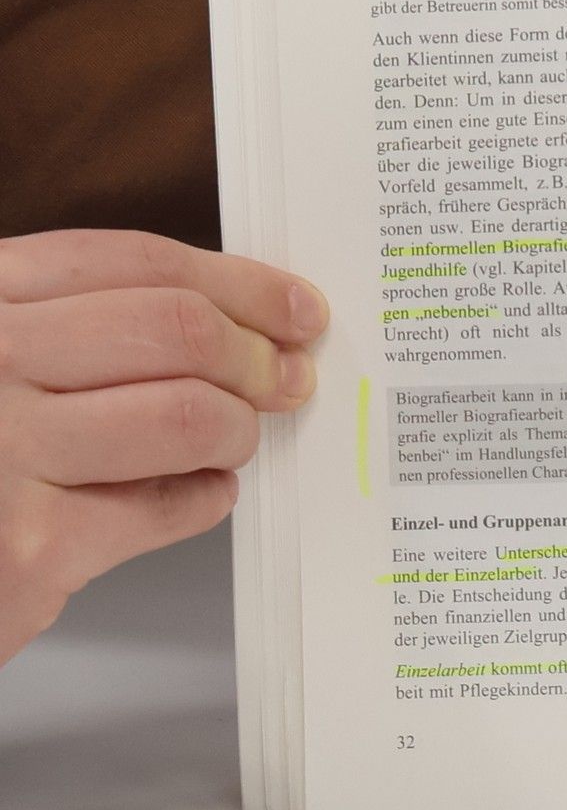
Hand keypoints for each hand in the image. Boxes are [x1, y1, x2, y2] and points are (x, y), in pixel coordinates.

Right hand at [0, 229, 327, 666]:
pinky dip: (201, 500)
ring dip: (234, 431)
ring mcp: (3, 451)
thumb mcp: (0, 358)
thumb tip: (234, 319)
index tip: (294, 307)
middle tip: (287, 379)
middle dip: (257, 356)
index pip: (136, 262)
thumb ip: (82, 326)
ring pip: (188, 415)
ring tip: (227, 443)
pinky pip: (166, 507)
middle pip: (178, 329)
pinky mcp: (30, 547)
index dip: (239, 283)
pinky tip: (189, 495)